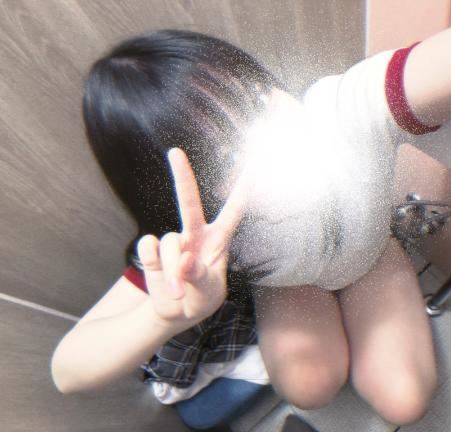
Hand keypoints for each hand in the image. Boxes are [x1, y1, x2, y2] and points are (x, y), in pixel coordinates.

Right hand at [137, 148, 246, 330]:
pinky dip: (154, 265)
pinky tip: (160, 276)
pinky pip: (148, 248)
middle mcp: (195, 235)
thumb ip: (198, 276)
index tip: (253, 165)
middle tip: (175, 152)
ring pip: (168, 243)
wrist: (175, 314)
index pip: (234, 211)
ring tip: (179, 291)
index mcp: (218, 241)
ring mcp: (172, 242)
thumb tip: (183, 258)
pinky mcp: (152, 251)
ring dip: (172, 271)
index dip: (243, 189)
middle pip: (189, 202)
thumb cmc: (201, 299)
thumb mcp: (208, 293)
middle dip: (182, 176)